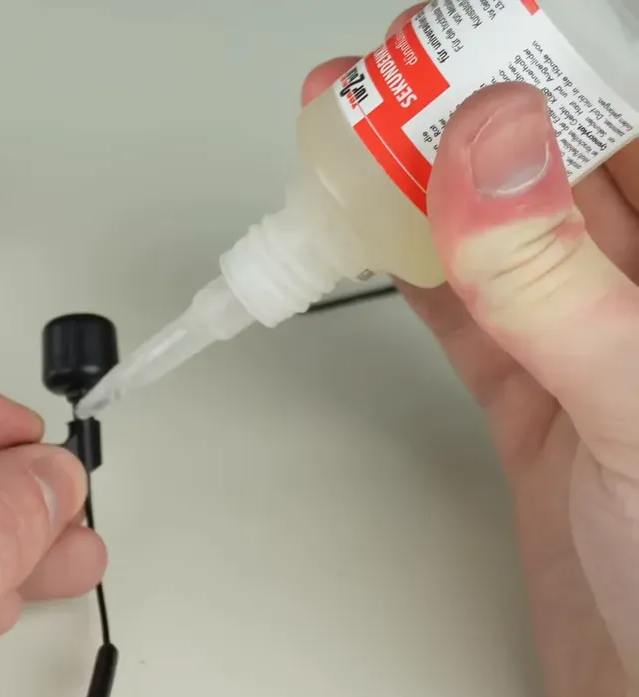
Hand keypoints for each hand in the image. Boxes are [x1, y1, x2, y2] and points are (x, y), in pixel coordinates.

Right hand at [306, 6, 638, 696]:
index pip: (636, 127)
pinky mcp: (535, 396)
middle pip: (558, 160)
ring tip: (351, 130)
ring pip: (499, 226)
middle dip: (468, 106)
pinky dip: (403, 268)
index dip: (559, 68)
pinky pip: (463, 307)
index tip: (473, 35)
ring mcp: (595, 342)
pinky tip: (368, 228)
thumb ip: (561, 280)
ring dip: (420, 180)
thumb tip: (489, 147)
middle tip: (389, 76)